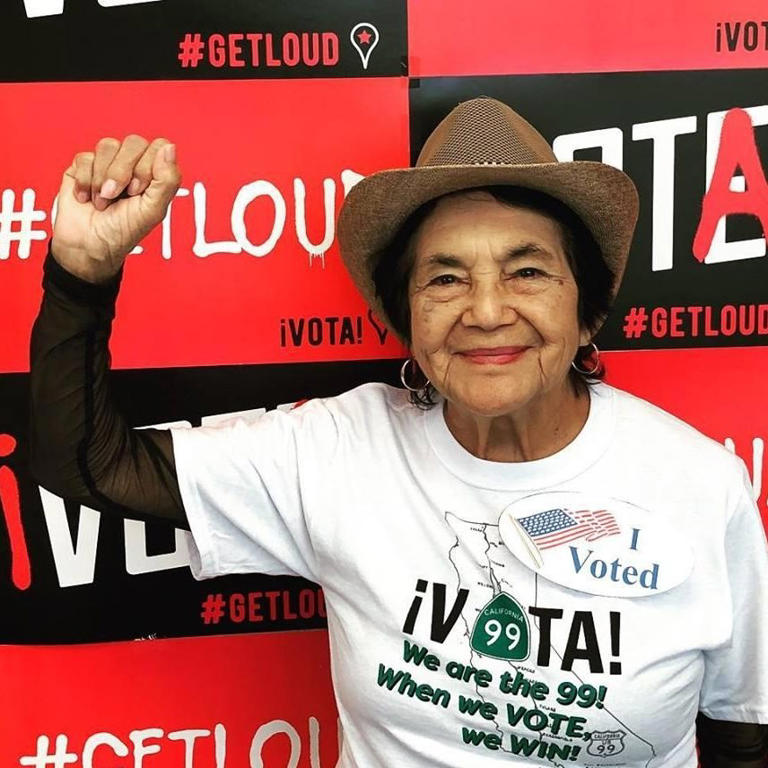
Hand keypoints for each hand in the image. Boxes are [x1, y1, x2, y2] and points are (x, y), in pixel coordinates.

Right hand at [52, 135, 180, 282]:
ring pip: (108, 146)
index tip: (139, 191)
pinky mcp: (83, 166)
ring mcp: (108, 164)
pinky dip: (85, 182)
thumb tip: (169, 148)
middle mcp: (133, 165)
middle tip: (119, 196)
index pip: (159, 146)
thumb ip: (167, 180)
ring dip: (103, 179)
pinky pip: (84, 157)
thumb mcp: (152, 211)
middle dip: (123, 173)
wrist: (88, 246)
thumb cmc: (122, 232)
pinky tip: (87, 198)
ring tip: (103, 201)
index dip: (147, 167)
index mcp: (155, 175)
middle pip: (133, 142)